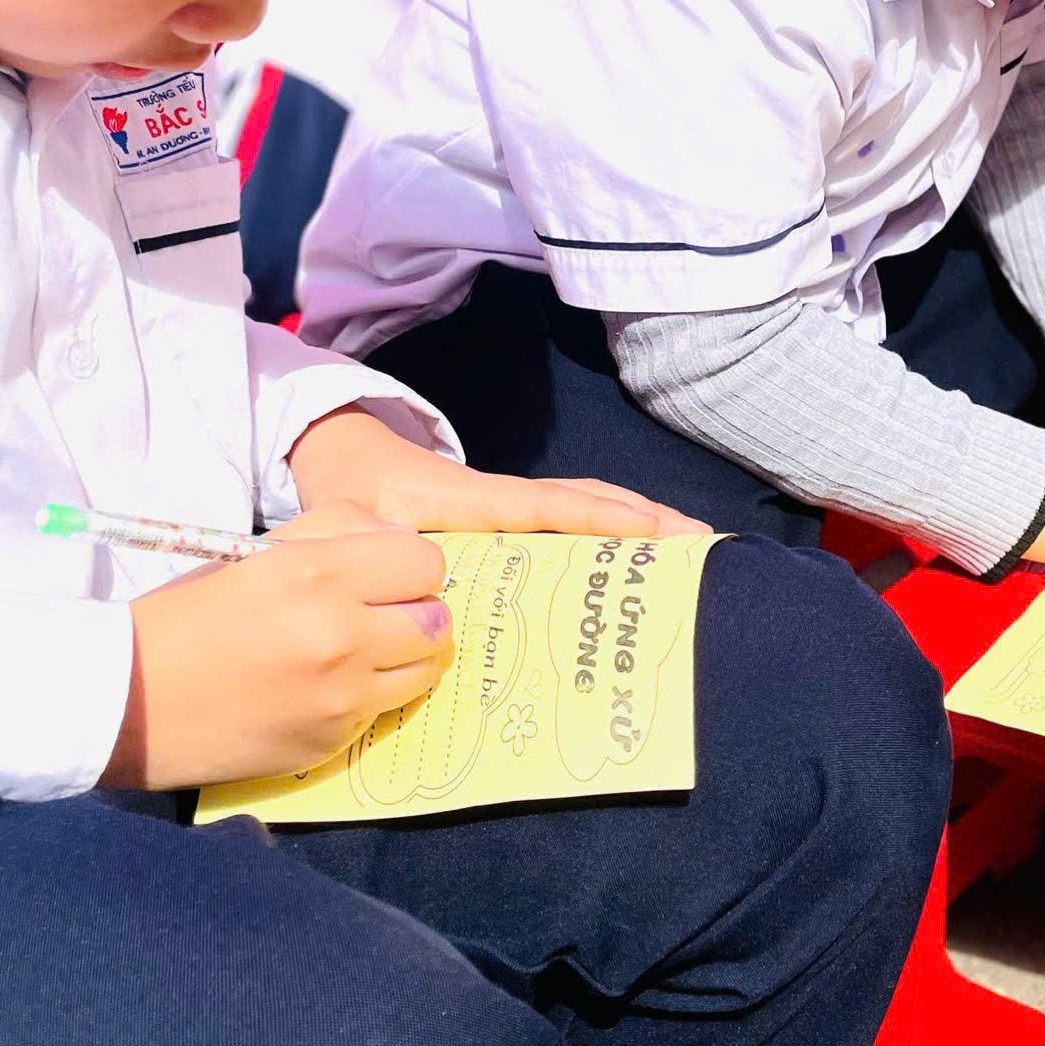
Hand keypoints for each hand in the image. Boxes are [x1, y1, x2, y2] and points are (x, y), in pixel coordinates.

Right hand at [105, 499, 449, 790]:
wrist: (129, 699)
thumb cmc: (188, 613)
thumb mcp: (259, 551)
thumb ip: (337, 534)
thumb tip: (399, 544)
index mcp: (319, 573)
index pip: (425, 563)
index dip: (408, 566)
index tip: (385, 574)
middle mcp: (341, 635)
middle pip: (436, 620)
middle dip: (415, 612)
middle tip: (379, 614)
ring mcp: (340, 697)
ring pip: (424, 670)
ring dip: (402, 658)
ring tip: (360, 652)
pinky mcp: (331, 742)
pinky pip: (382, 710)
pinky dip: (366, 697)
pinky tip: (320, 689)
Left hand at [288, 407, 711, 538]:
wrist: (344, 457)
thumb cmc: (349, 495)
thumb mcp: (350, 524)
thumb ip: (375, 553)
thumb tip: (414, 588)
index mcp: (470, 501)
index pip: (546, 508)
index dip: (597, 520)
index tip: (650, 531)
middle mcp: (499, 498)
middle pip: (583, 500)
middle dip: (642, 517)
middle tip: (699, 538)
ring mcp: (507, 506)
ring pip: (582, 504)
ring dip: (634, 519)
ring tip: (688, 543)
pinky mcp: (506, 517)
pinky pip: (568, 516)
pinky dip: (608, 525)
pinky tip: (636, 549)